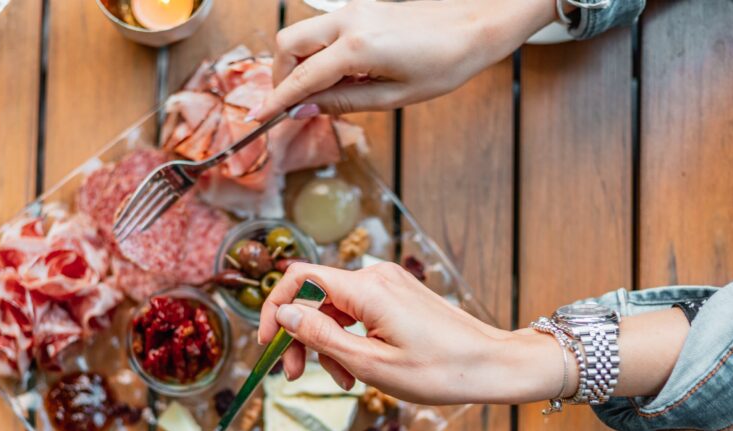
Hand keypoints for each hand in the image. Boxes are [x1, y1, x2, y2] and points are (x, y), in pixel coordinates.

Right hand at [248, 0, 555, 120]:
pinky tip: (341, 74)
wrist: (475, 26)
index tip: (257, 118)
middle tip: (292, 104)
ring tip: (325, 91)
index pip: (300, 79)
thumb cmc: (443, 64)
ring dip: (298, 63)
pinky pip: (322, 30)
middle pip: (287, 45)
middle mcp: (348, 22)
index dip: (275, 101)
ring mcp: (353, 10)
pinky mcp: (360, 8)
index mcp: (357, 48)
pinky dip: (317, 53)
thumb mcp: (394, 98)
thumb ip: (343, 102)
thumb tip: (305, 107)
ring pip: (301, 34)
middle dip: (280, 76)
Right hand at [257, 261, 562, 404]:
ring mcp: (389, 284)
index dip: (274, 309)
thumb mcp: (370, 364)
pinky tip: (359, 369)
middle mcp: (375, 276)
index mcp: (366, 289)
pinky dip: (350, 339)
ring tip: (344, 381)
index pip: (299, 279)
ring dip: (328, 344)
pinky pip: (358, 312)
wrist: (493, 366)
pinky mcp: (398, 295)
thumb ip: (320, 337)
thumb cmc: (439, 371)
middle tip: (296, 376)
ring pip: (336, 308)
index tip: (267, 344)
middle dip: (300, 337)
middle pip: (315, 297)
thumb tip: (282, 313)